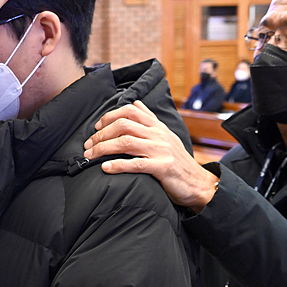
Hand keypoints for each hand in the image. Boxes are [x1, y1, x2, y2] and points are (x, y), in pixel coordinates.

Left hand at [84, 101, 218, 211]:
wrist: (198, 183)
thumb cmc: (178, 162)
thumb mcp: (166, 135)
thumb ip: (150, 119)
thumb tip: (135, 103)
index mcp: (158, 126)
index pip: (130, 111)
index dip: (110, 116)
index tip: (97, 127)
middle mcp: (158, 135)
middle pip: (123, 125)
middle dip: (101, 134)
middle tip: (88, 145)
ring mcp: (161, 150)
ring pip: (125, 142)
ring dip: (103, 148)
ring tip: (90, 156)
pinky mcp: (162, 167)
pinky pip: (136, 164)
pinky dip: (117, 165)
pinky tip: (105, 168)